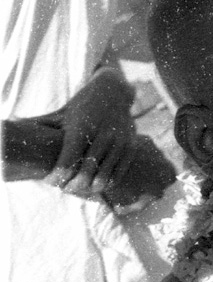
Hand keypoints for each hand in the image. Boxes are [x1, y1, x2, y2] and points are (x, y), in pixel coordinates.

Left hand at [45, 68, 136, 196]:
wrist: (115, 92)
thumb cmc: (84, 105)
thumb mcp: (63, 113)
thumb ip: (41, 124)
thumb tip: (9, 127)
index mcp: (81, 128)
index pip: (67, 163)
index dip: (57, 178)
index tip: (52, 181)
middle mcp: (103, 135)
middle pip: (85, 174)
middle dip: (72, 186)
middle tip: (65, 188)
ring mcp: (119, 142)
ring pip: (103, 177)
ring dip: (89, 188)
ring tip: (80, 189)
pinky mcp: (131, 146)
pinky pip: (119, 173)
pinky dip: (108, 183)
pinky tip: (98, 184)